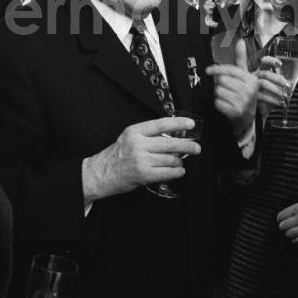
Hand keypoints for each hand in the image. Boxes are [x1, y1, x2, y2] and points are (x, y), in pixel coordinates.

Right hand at [82, 117, 199, 201]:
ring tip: (180, 161)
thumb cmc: (116, 155)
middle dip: (188, 146)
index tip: (190, 124)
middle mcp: (138, 144)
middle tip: (196, 148)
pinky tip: (179, 171)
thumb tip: (173, 135)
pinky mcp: (144, 174)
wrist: (101, 173)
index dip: (179, 123)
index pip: (161, 124)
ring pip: (170, 159)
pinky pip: (167, 172)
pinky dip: (177, 172)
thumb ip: (148, 135)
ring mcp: (141, 160)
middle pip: (170, 143)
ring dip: (179, 161)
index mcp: (135, 132)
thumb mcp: (129, 137)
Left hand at [206, 39, 258, 135]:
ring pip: (218, 91)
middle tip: (227, 89)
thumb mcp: (245, 76)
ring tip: (227, 97)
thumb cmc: (244, 94)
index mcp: (252, 80)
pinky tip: (226, 105)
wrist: (247, 118)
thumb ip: (241, 59)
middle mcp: (249, 90)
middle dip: (220, 84)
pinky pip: (218, 102)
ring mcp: (243, 102)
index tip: (208, 70)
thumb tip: (240, 41)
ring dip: (219, 94)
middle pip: (221, 80)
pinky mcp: (236, 112)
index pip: (230, 70)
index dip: (217, 69)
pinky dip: (218, 104)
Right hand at [254, 56, 291, 110]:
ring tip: (284, 95)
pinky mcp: (252, 96)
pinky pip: (262, 96)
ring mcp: (252, 86)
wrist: (259, 109)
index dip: (270, 60)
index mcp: (262, 72)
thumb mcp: (280, 86)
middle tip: (288, 86)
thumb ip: (291, 79)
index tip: (280, 64)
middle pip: (266, 73)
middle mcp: (255, 77)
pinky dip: (272, 100)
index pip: (263, 62)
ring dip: (276, 89)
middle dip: (278, 79)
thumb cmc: (269, 94)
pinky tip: (279, 103)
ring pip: (263, 83)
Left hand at [277, 199, 297, 243]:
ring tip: (294, 232)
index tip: (281, 221)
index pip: (281, 216)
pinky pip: (297, 240)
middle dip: (284, 227)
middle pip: (282, 226)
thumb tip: (286, 217)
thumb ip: (297, 210)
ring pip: (288, 234)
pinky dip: (296, 240)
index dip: (280, 219)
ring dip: (289, 234)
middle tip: (287, 227)